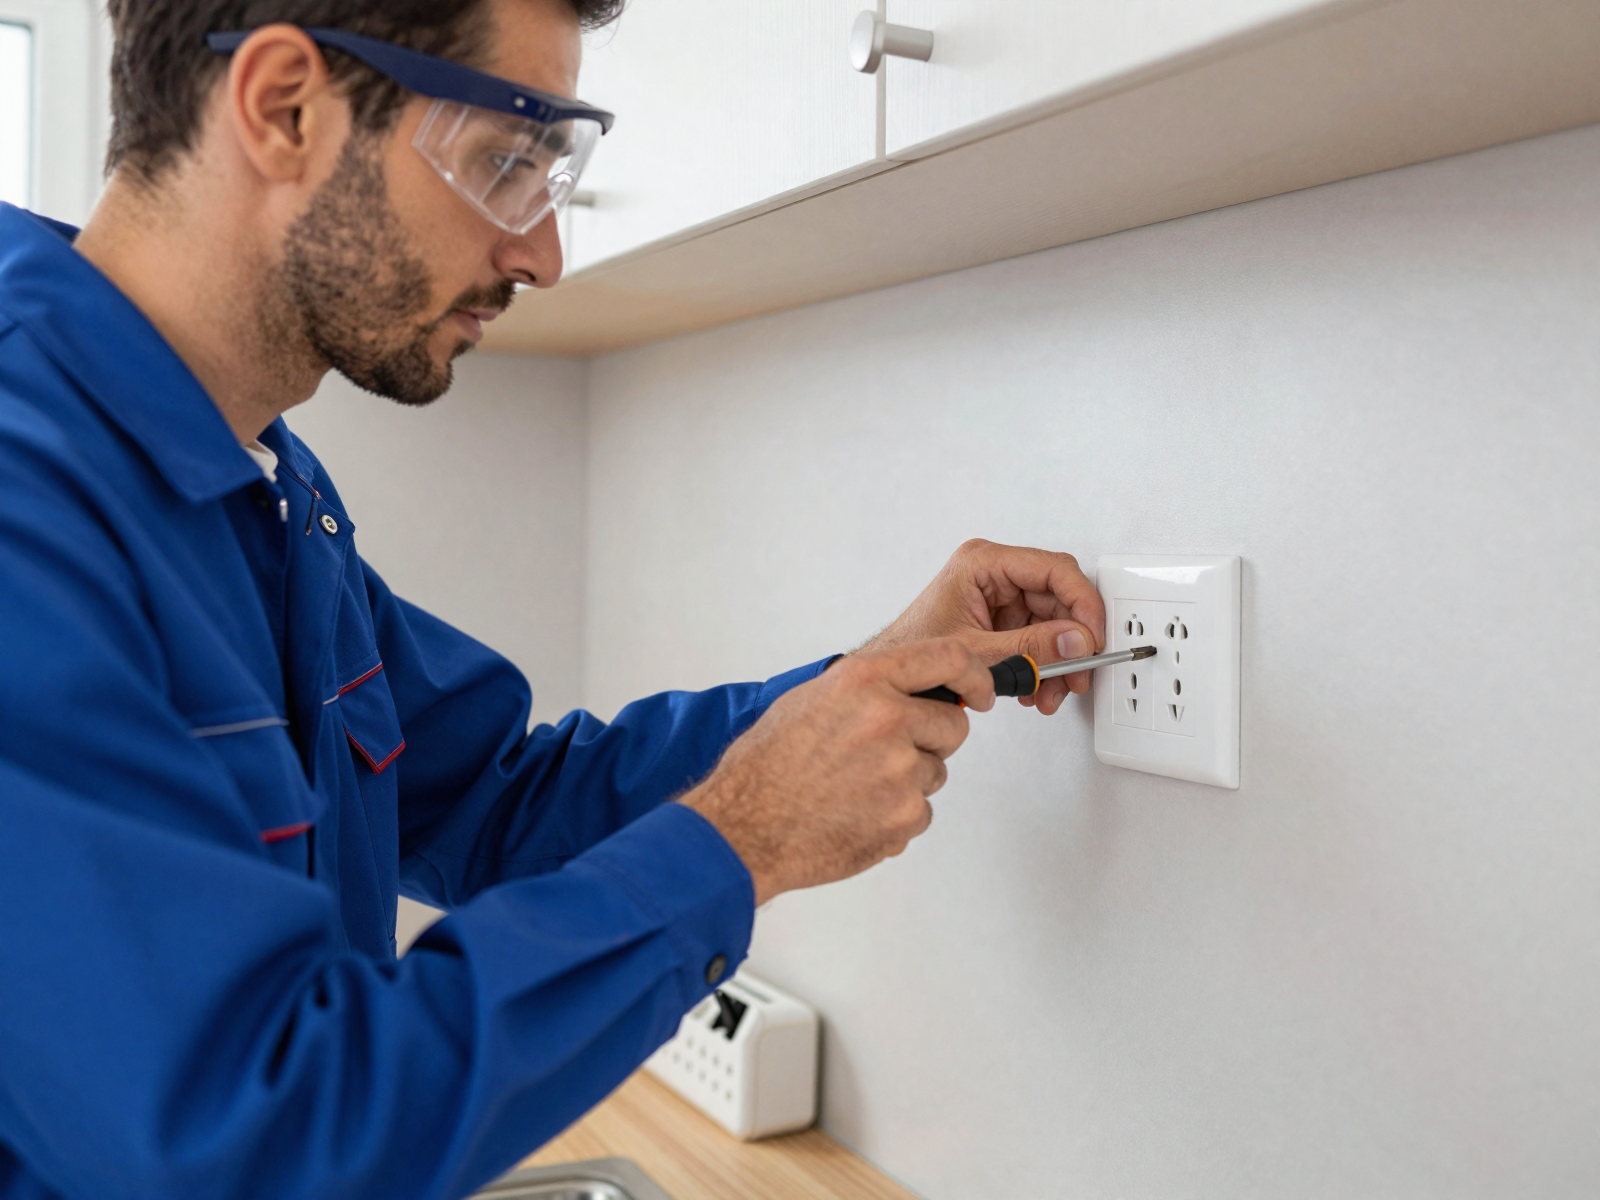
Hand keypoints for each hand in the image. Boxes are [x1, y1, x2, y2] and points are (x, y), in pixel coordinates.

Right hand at [681, 638, 993, 904]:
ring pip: (935, 772)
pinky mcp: (904, 816)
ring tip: (855, 788)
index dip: (976, 676)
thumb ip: (870, 688)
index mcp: (864, 681)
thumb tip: (917, 688)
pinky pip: (921, 812)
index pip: (950, 658)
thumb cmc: (768, 764)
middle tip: (887, 755)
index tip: (981, 691)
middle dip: (932, 740)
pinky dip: (896, 817)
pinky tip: (854, 814)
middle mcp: (888, 718)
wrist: (745, 827)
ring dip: (908, 781)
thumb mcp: (813, 698)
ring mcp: (900, 770)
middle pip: (952, 724)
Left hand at [860, 539, 1104, 715]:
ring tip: (1051, 690)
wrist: (891, 680)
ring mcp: (997, 596)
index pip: (1054, 569)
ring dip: (1058, 661)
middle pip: (1057, 598)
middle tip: (1078, 672)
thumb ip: (1031, 646)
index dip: (1082, 602)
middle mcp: (992, 573)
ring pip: (1052, 622)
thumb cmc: (913, 652)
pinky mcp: (999, 620)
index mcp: (982, 563)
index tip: (1093, 636)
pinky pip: (1037, 637)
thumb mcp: (978, 652)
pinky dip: (1042, 665)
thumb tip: (1077, 641)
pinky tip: (1035, 687)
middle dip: (1071, 641)